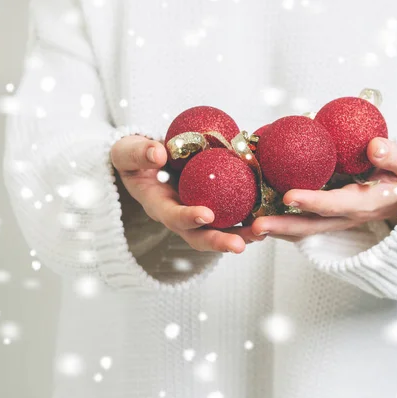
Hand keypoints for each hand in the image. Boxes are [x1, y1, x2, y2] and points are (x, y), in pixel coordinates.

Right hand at [111, 135, 262, 252]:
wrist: (146, 159)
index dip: (187, 217)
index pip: (172, 216)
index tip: (206, 214)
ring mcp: (196, 214)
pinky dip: (248, 217)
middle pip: (198, 236)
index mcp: (158, 205)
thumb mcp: (128, 151)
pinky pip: (231, 215)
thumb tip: (158, 154)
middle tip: (239, 246)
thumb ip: (139, 152)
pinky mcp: (212, 206)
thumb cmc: (135, 156)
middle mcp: (179, 215)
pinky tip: (268, 214)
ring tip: (262, 234)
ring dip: (240, 235)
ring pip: (219, 231)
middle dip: (219, 242)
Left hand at [250, 138, 396, 240]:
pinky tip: (259, 215)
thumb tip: (374, 146)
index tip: (289, 196)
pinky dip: (282, 222)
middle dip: (282, 227)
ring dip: (277, 230)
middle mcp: (346, 216)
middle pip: (311, 227)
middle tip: (254, 226)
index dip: (313, 201)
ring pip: (304, 229)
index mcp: (365, 203)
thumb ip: (395, 155)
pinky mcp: (330, 216)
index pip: (335, 204)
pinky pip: (304, 223)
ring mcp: (337, 219)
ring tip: (247, 228)